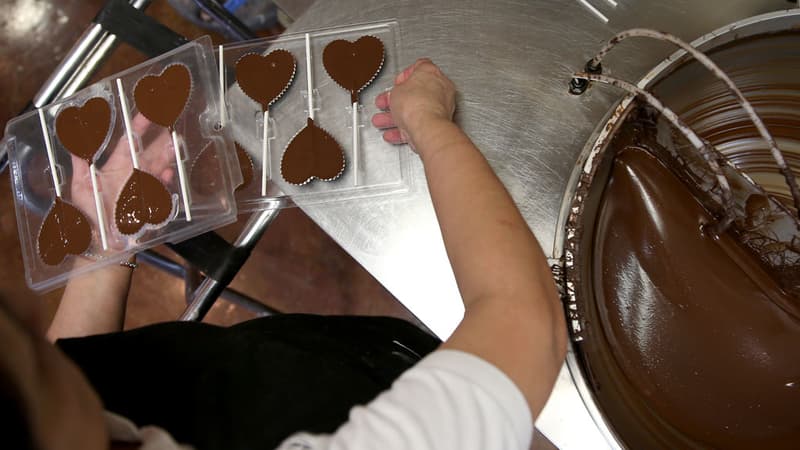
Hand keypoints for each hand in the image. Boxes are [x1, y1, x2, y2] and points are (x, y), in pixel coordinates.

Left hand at [68, 113, 173, 247]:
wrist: (103, 244)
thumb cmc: (90, 217)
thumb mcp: (81, 188)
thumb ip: (81, 164)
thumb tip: (75, 142)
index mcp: (115, 166)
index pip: (129, 141)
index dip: (138, 126)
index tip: (148, 112)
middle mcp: (132, 174)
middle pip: (149, 151)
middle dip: (160, 138)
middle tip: (171, 124)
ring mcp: (144, 186)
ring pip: (159, 166)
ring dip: (167, 156)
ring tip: (175, 144)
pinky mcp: (152, 200)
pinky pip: (161, 187)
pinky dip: (165, 180)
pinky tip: (168, 173)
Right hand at [371, 58, 455, 155]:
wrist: (426, 127)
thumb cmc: (415, 104)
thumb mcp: (395, 91)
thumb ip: (396, 90)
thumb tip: (395, 95)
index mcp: (432, 73)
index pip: (419, 67)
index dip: (404, 76)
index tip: (397, 83)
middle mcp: (440, 88)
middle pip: (417, 92)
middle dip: (399, 100)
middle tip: (388, 103)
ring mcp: (441, 107)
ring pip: (417, 110)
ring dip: (398, 116)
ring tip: (384, 120)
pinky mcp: (438, 124)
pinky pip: (419, 124)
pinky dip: (405, 129)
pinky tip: (393, 133)